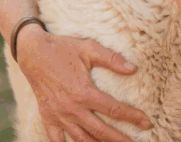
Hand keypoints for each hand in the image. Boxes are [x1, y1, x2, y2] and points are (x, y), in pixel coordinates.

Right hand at [17, 25, 151, 141]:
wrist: (33, 52)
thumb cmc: (63, 48)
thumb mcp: (89, 48)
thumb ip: (112, 59)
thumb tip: (134, 69)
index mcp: (85, 92)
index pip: (114, 110)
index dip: (133, 117)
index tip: (147, 122)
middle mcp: (72, 108)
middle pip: (101, 131)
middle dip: (120, 139)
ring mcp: (59, 115)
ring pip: (81, 139)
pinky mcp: (47, 117)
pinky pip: (56, 140)